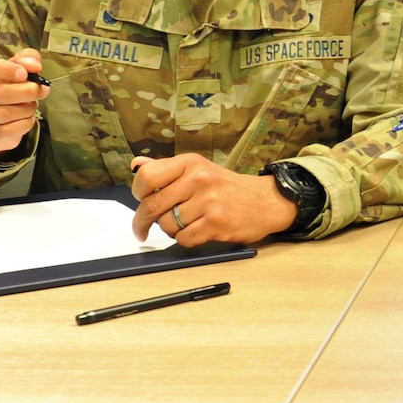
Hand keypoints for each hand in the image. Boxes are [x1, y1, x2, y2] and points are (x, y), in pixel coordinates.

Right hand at [0, 47, 46, 152]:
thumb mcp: (18, 65)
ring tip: (32, 105)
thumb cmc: (6, 84)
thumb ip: (28, 58)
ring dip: (25, 109)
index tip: (24, 74)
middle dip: (25, 92)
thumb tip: (34, 66)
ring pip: (1, 114)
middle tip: (41, 90)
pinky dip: (23, 125)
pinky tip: (28, 118)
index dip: (4, 69)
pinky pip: (4, 132)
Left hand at [130, 153, 297, 245]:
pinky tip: (197, 231)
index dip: (138, 192)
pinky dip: (186, 239)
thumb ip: (167, 168)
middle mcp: (199, 179)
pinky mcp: (216, 224)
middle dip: (142, 221)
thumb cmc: (228, 187)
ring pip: (166, 225)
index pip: (147, 176)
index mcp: (191, 163)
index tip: (140, 200)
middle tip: (142, 228)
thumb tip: (136, 165)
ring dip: (170, 230)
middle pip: (152, 205)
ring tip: (186, 223)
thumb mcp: (199, 169)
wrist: (266, 201)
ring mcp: (208, 202)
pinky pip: (184, 239)